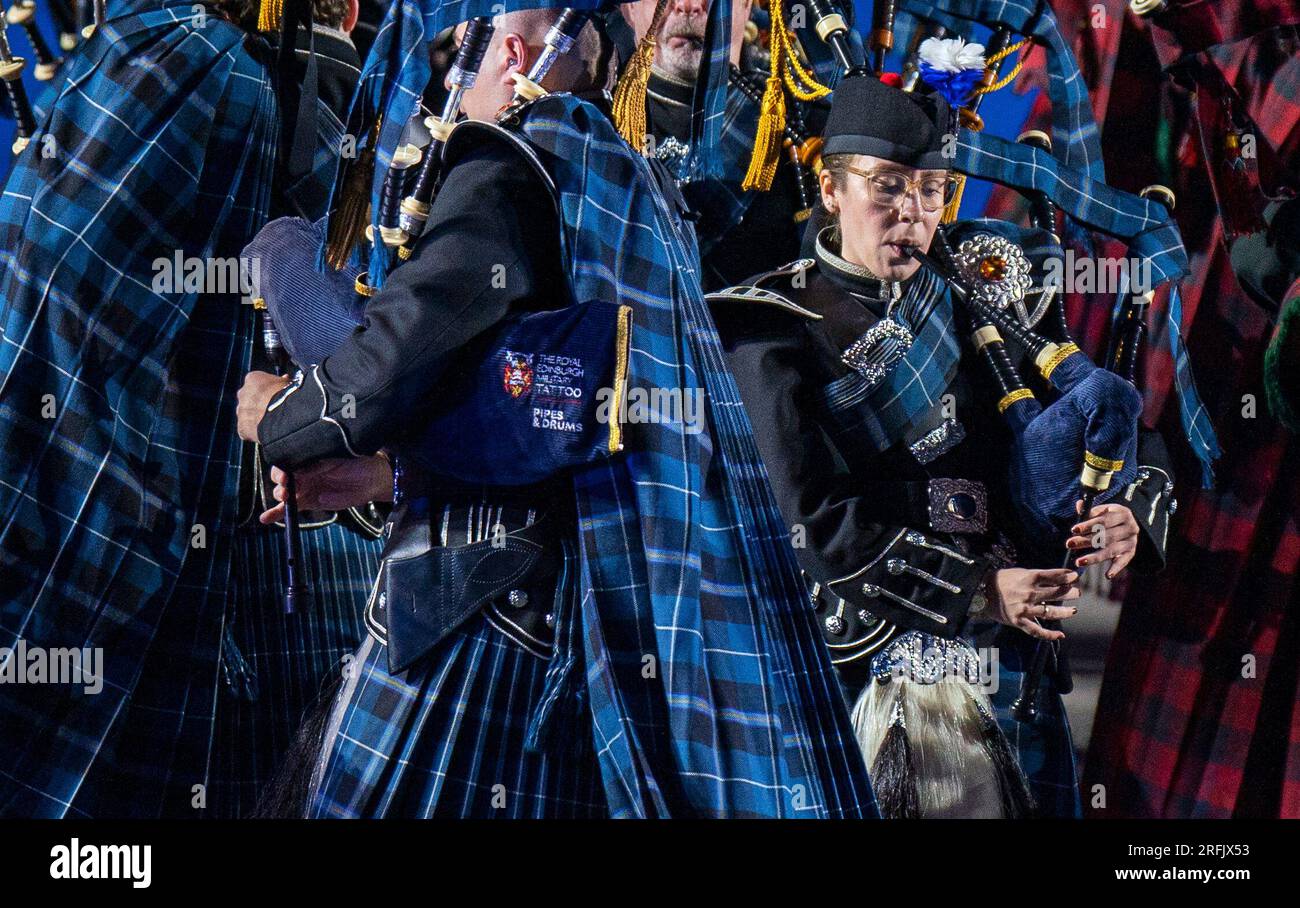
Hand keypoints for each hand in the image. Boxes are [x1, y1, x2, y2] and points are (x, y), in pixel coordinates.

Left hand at [237, 371, 289, 441]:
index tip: (276, 394)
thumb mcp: (288, 383)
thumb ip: (283, 381)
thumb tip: (285, 379)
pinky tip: (266, 432)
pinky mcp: (242, 427)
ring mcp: (241, 411)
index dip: (267, 390)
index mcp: (253, 378)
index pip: (257, 383)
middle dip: (259, 403)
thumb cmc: (289, 396)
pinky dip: (254, 432)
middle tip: (272, 408)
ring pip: (246, 414)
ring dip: (255, 417)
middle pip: (249, 398)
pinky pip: (246, 430)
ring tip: (271, 422)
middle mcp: (242, 393)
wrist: (285, 415)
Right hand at [259, 454, 393, 523]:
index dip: (283, 467)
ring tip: (286, 498)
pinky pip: (289, 508)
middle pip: (281, 477)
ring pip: (283, 492)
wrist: (372, 480)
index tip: (286, 474)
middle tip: (287, 487)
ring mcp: (304, 487)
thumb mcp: (337, 460)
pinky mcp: (308, 502)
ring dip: (280, 495)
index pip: (287, 460)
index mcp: (307, 458)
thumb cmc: (356, 463)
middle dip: (280, 482)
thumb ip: (317, 466)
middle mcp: (302, 472)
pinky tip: (265, 518)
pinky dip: (276, 513)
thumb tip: (299, 472)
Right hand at [987, 567, 1080, 641]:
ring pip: (1050, 612)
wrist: (980, 592)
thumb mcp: (1019, 573)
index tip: (1075, 575)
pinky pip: (1036, 631)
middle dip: (1069, 592)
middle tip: (1077, 592)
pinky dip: (1049, 635)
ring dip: (1064, 612)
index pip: (1052, 576)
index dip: (1066, 575)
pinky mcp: (1019, 621)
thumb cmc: (1000, 580)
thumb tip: (1055, 578)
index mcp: (1028, 578)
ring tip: (1073, 610)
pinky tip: (1060, 635)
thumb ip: (1036, 577)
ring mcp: (1024, 609)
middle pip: (1055, 593)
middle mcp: (1028, 594)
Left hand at [1067, 501, 1139, 579]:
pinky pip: (1123, 562)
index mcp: (1122, 513)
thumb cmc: (1108, 517)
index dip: (1088, 525)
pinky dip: (1116, 569)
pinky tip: (1107, 575)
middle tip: (1070, 544)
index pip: (1103, 520)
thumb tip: (1079, 505)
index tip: (1074, 530)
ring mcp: (1132, 541)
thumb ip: (1089, 511)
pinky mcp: (1131, 553)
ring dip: (1094, 557)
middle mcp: (1130, 527)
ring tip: (1079, 562)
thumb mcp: (1101, 511)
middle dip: (1086, 541)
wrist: (1126, 525)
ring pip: (1111, 550)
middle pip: (1105, 536)